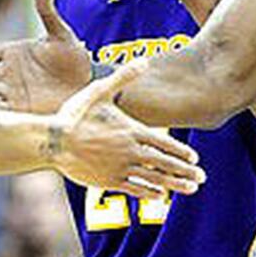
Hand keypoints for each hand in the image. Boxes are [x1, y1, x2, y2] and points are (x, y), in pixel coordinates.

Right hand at [49, 56, 203, 197]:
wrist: (54, 141)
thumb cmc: (76, 114)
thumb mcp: (100, 91)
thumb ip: (124, 77)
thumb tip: (144, 60)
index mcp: (132, 130)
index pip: (164, 144)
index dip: (181, 153)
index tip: (194, 159)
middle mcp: (130, 151)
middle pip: (164, 164)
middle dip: (185, 172)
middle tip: (201, 178)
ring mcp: (120, 168)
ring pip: (154, 179)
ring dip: (174, 185)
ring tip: (191, 189)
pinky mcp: (108, 181)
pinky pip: (135, 189)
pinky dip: (150, 193)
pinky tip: (160, 196)